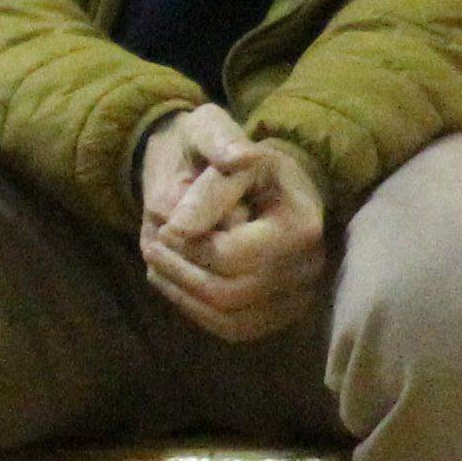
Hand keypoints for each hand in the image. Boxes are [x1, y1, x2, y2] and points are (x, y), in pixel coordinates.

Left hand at [143, 120, 329, 342]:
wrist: (248, 174)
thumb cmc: (224, 150)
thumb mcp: (212, 132)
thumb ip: (212, 153)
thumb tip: (197, 201)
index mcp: (302, 223)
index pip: (229, 255)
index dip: (186, 243)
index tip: (165, 222)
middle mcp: (309, 267)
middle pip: (225, 292)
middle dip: (177, 268)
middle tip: (152, 242)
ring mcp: (296, 295)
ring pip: (225, 316)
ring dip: (179, 289)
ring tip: (157, 257)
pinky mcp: (277, 313)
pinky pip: (230, 328)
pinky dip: (192, 306)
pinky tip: (175, 277)